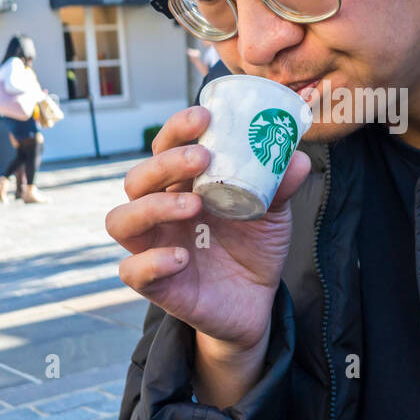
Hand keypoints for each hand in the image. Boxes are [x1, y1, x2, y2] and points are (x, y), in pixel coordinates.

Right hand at [105, 105, 311, 357]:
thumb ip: (280, 186)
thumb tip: (298, 157)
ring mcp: (153, 246)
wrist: (258, 302)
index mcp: (182, 185)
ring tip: (193, 205)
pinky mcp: (156, 284)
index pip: (164, 148)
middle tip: (202, 159)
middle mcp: (160, 212)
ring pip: (121, 220)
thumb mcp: (273, 214)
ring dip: (152, 206)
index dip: (176, 129)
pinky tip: (182, 258)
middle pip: (137, 179)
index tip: (203, 116)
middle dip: (164, 164)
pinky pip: (133, 271)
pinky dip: (153, 261)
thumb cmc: (254, 247)